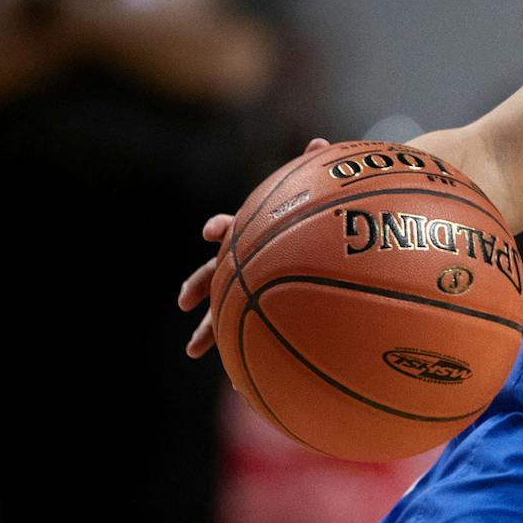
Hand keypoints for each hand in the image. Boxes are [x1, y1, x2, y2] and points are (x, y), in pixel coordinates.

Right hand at [177, 138, 329, 357]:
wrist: (339, 243)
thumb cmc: (329, 219)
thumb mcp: (324, 195)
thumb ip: (319, 170)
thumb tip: (316, 143)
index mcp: (258, 233)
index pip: (233, 226)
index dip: (222, 226)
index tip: (212, 231)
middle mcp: (249, 261)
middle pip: (216, 273)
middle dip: (200, 286)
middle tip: (184, 302)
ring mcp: (254, 286)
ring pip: (226, 310)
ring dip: (209, 329)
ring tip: (193, 351)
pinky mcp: (267, 310)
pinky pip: (254, 333)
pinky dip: (246, 352)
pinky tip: (242, 380)